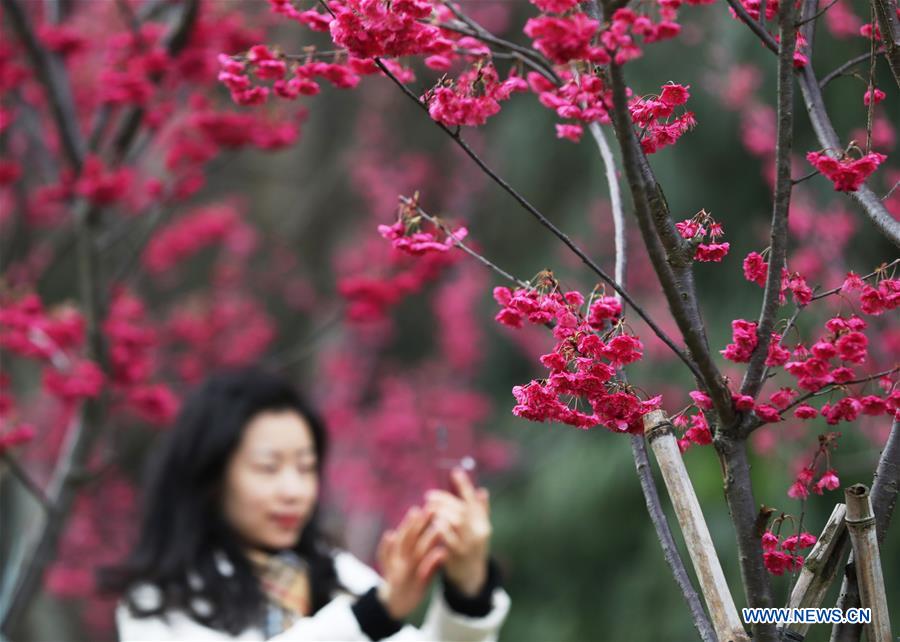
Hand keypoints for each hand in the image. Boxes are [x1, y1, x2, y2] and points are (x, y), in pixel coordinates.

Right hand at [376, 506, 446, 619]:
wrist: (394, 606)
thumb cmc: (395, 580)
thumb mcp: (390, 564)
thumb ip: (390, 549)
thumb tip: (390, 533)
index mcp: (395, 555)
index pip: (403, 535)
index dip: (410, 522)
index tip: (420, 507)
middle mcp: (400, 562)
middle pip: (410, 540)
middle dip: (420, 524)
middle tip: (430, 508)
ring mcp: (408, 573)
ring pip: (418, 553)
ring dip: (428, 539)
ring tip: (439, 526)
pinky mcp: (418, 585)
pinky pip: (426, 572)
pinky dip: (432, 562)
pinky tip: (442, 552)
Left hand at [424, 468, 491, 596]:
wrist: (471, 576)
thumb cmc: (471, 546)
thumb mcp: (477, 529)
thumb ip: (479, 511)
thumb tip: (482, 491)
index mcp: (482, 522)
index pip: (474, 500)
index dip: (465, 485)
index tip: (455, 472)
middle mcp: (479, 531)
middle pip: (461, 509)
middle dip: (444, 500)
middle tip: (429, 496)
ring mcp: (469, 544)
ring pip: (456, 522)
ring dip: (441, 512)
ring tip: (428, 508)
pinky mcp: (458, 555)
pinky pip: (448, 540)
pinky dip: (440, 530)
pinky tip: (431, 524)